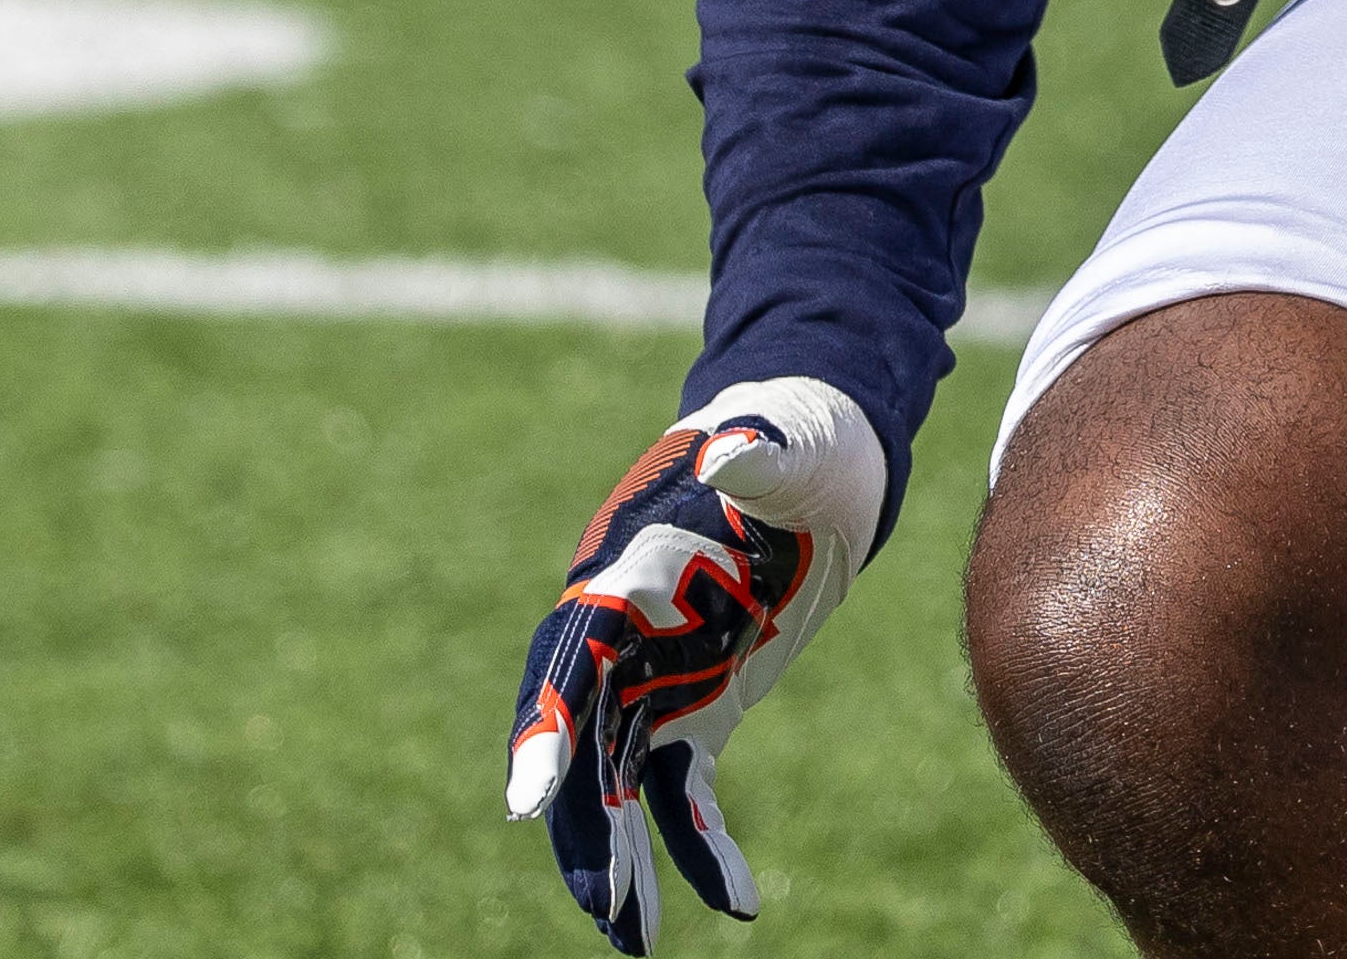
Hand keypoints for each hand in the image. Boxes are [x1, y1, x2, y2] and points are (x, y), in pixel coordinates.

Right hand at [505, 379, 886, 951]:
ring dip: (621, 858)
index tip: (529, 799)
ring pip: (616, 782)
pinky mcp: (700, 705)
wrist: (817, 459)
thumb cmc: (796, 438)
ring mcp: (657, 675)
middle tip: (601, 905)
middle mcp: (623, 635)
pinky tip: (732, 904)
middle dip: (580, 825)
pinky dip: (699, 844)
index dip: (545, 726)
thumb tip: (731, 447)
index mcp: (624, 571)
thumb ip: (755, 453)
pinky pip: (683, 788)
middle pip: (580, 741)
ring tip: (632, 940)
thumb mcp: (788, 444)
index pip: (569, 657)